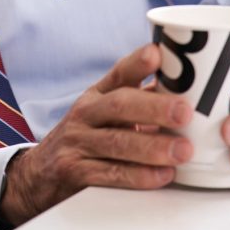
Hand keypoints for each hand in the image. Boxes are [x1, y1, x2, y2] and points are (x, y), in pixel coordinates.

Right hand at [0, 43, 193, 225]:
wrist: (40, 174)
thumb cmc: (86, 139)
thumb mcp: (105, 114)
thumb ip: (140, 102)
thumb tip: (188, 89)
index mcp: (97, 95)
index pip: (118, 73)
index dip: (137, 63)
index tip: (156, 53)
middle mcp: (85, 113)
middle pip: (119, 105)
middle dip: (154, 107)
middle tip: (184, 112)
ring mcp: (77, 142)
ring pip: (116, 141)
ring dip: (153, 147)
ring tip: (183, 150)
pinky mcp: (74, 172)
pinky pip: (110, 174)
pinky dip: (139, 176)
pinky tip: (163, 175)